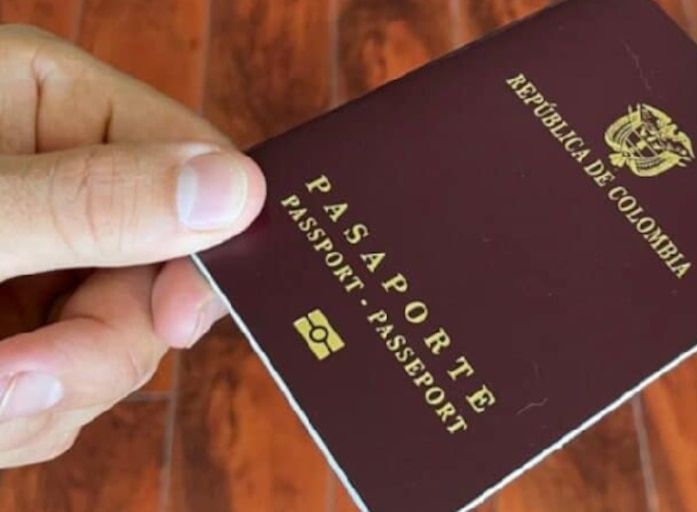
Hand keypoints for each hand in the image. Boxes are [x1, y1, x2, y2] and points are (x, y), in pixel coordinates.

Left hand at [0, 25, 264, 466]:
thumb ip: (93, 202)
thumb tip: (240, 191)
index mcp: (45, 102)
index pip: (189, 157)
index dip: (202, 242)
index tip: (175, 315)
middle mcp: (54, 178)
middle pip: (159, 270)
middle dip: (99, 344)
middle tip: (19, 377)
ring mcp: (36, 261)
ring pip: (116, 344)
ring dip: (53, 394)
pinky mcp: (14, 329)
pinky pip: (68, 388)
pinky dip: (24, 416)